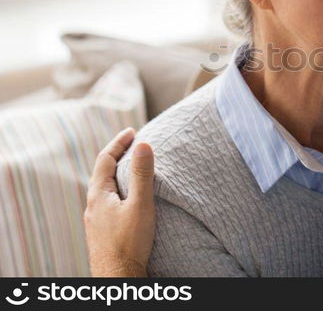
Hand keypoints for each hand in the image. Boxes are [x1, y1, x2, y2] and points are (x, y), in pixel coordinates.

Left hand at [83, 128, 155, 276]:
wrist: (118, 277)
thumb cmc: (129, 243)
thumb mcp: (140, 205)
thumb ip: (142, 175)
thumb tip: (143, 145)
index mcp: (98, 195)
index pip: (105, 159)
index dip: (118, 143)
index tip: (132, 131)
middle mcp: (92, 206)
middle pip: (102, 173)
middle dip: (118, 156)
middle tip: (133, 145)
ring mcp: (95, 220)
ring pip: (104, 189)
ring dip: (117, 174)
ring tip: (133, 168)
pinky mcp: (102, 232)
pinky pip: (107, 202)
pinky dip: (118, 190)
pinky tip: (128, 199)